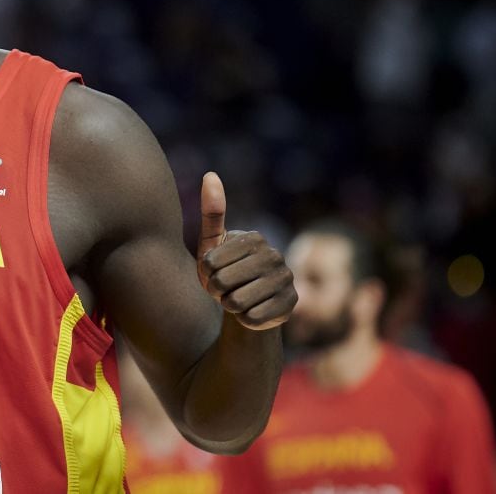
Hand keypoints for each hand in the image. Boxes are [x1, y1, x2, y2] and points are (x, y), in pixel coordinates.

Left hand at [197, 172, 295, 330]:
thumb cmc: (223, 271)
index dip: (205, 274)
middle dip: (216, 291)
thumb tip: (210, 174)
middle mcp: (275, 256)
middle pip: (222, 283)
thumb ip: (211, 212)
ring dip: (228, 306)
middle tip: (224, 289)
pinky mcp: (290, 305)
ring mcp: (286, 280)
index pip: (210, 263)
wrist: (246, 304)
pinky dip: (243, 320)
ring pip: (237, 303)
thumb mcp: (211, 245)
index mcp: (254, 238)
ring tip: (236, 299)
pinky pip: (252, 319)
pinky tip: (250, 312)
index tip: (213, 273)